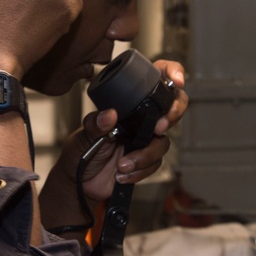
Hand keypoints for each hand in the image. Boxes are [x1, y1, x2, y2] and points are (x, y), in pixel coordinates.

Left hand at [66, 59, 188, 201]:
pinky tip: (122, 174)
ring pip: (163, 143)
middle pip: (172, 107)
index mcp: (127, 103)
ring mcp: (145, 139)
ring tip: (122, 165)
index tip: (176, 80)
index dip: (171, 72)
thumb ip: (95, 124)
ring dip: (145, 155)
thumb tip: (109, 115)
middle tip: (159, 127)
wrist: (79, 182)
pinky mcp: (146, 161)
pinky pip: (154, 164)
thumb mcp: (83, 134)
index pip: (155, 79)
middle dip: (173, 114)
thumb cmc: (80, 151)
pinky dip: (139, 171)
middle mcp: (140, 119)